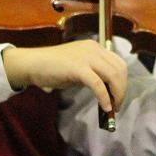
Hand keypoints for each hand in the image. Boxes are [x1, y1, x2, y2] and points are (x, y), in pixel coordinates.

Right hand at [2, 40, 126, 113]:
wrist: (33, 64)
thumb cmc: (53, 67)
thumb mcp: (78, 67)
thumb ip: (93, 73)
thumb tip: (107, 90)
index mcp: (95, 47)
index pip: (119, 62)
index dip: (123, 80)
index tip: (119, 95)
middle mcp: (93, 49)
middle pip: (119, 69)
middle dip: (122, 89)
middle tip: (117, 105)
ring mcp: (86, 57)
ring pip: (112, 75)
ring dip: (117, 94)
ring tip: (113, 108)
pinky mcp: (78, 67)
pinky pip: (98, 84)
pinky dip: (104, 97)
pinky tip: (105, 107)